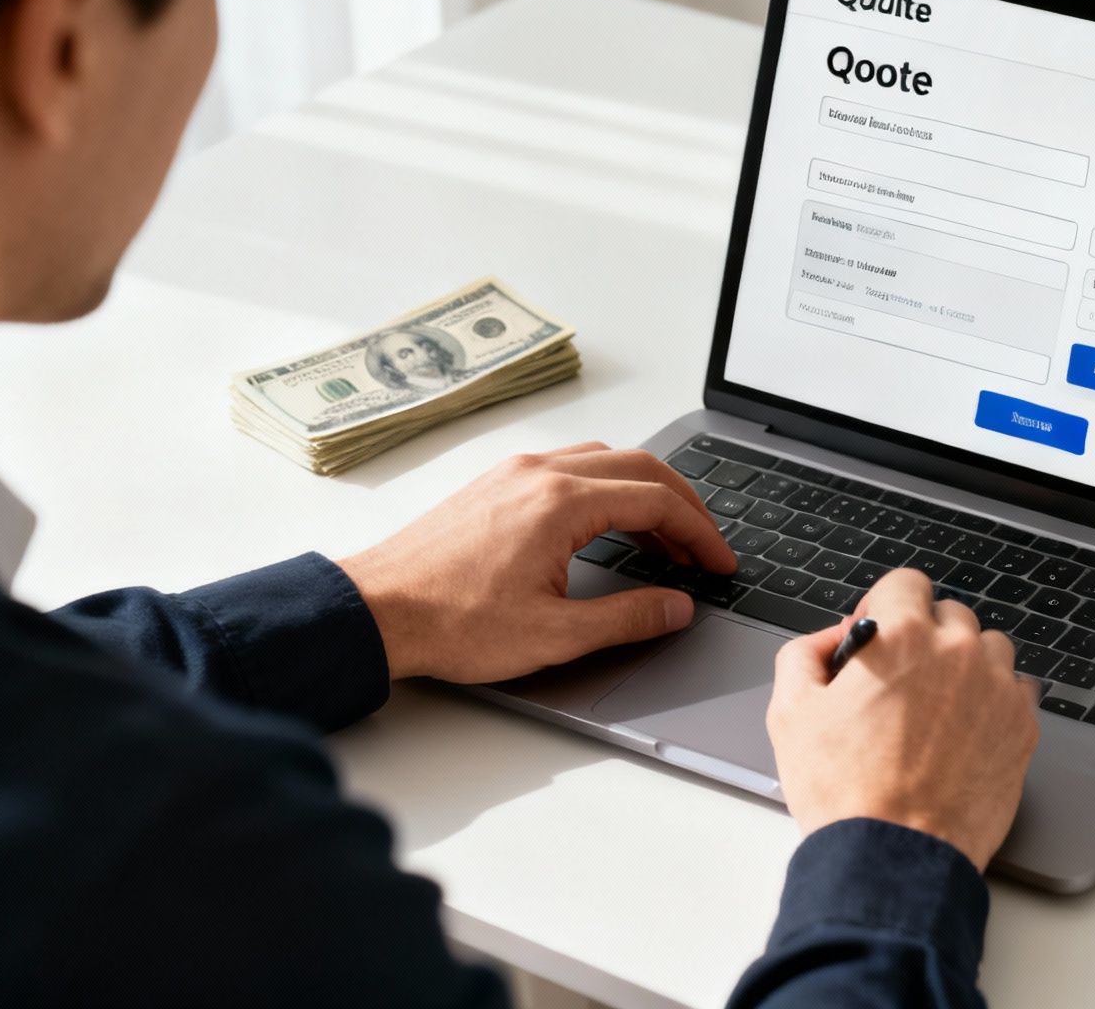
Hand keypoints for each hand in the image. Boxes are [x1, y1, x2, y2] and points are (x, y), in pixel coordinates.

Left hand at [338, 442, 736, 683]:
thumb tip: (676, 607)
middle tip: (705, 546)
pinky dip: (607, 488)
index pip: (658, 500)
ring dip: (645, 492)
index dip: (701, 533)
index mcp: (561, 503)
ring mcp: (515, 473)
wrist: (375, 611)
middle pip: (640, 467)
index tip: (719, 563)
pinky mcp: (495, 485)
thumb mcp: (554, 634)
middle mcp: (540, 474)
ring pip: (605, 461)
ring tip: (663, 539)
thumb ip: (628, 618)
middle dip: (684, 505)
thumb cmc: (449, 622)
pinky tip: (608, 524)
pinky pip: (570, 467)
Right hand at [766, 569, 1040, 871]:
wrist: (894, 856)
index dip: (887, 605)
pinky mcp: (1022, 728)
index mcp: (901, 637)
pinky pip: (1016, 692)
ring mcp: (997, 689)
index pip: (907, 583)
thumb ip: (805, 653)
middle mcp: (958, 653)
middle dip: (926, 639)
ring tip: (936, 710)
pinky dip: (994, 702)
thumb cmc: (845, 793)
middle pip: (950, 615)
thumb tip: (830, 637)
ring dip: (965, 666)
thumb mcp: (790, 712)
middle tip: (903, 682)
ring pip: (988, 650)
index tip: (881, 631)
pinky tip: (965, 733)